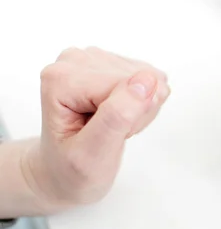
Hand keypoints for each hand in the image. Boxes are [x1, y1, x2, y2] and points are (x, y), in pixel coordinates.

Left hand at [23, 47, 169, 210]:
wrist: (61, 170)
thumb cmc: (70, 168)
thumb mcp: (93, 155)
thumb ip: (118, 116)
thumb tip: (147, 80)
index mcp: (62, 78)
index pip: (125, 87)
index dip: (129, 117)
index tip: (106, 137)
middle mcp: (75, 59)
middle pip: (138, 79)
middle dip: (135, 112)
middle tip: (111, 134)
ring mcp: (95, 58)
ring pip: (148, 78)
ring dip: (139, 109)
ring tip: (113, 127)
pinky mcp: (113, 62)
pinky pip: (151, 78)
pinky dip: (143, 103)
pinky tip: (121, 116)